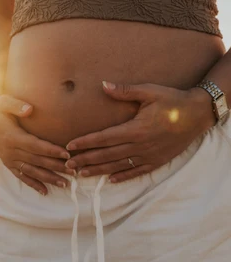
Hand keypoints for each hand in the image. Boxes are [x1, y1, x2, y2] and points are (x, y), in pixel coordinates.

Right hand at [0, 94, 74, 194]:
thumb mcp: (3, 103)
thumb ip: (16, 105)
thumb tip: (30, 109)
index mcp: (13, 137)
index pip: (35, 146)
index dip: (51, 151)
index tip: (67, 155)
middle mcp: (11, 151)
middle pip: (37, 161)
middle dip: (56, 167)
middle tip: (73, 171)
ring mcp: (9, 159)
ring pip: (32, 171)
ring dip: (48, 178)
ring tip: (64, 184)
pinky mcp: (8, 164)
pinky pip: (21, 176)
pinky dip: (33, 184)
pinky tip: (45, 192)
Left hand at [64, 81, 214, 182]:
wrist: (197, 114)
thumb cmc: (172, 100)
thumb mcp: (149, 92)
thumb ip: (125, 91)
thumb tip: (103, 85)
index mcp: (135, 129)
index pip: (103, 138)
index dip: (85, 143)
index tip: (69, 147)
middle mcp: (140, 145)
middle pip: (107, 155)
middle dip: (86, 160)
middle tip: (68, 165)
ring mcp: (149, 155)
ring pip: (118, 165)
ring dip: (99, 170)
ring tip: (82, 174)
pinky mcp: (157, 161)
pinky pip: (137, 171)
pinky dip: (123, 176)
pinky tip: (111, 180)